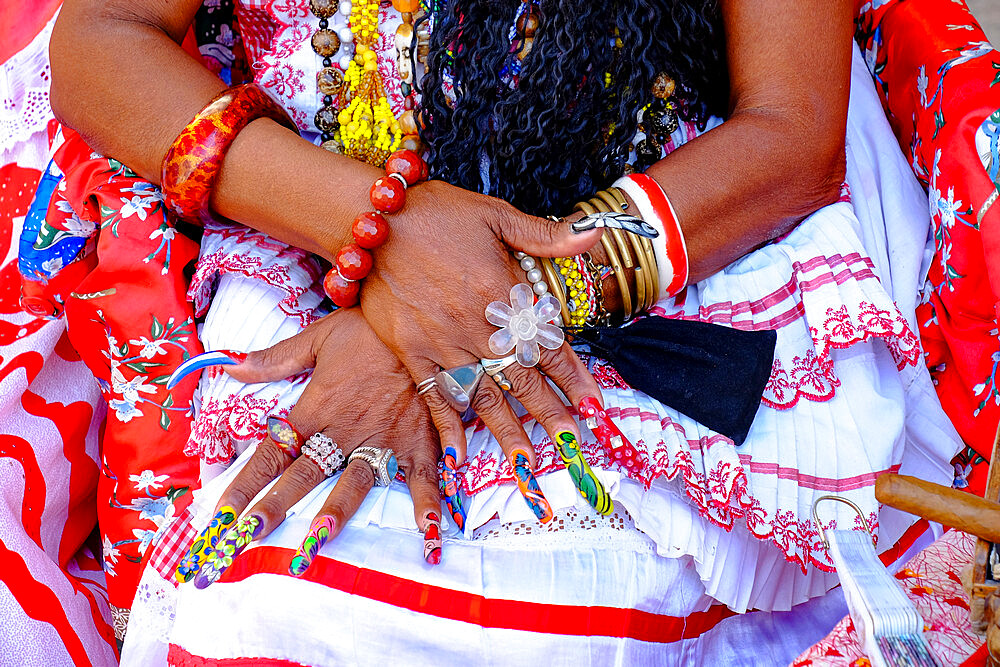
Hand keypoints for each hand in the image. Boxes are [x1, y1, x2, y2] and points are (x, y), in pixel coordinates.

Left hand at [175, 308, 443, 586]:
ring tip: (318, 539)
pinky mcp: (419, 439)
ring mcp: (384, 437)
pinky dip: (427, 502)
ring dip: (337, 510)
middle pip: (304, 473)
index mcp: (318, 407)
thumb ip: (276, 358)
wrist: (423, 325)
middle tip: (248, 536)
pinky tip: (427, 531)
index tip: (222, 515)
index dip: (245, 483)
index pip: (274, 451)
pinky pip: (423, 476)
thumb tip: (229, 365)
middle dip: (274, 506)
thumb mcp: (320, 336)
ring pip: (355, 480)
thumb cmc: (370, 329)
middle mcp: (345, 429)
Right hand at [360, 179, 612, 515]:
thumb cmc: (437, 213)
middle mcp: (477, 326)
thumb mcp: (496, 214)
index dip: (574, 376)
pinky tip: (459, 457)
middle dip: (550, 416)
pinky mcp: (410, 350)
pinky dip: (447, 426)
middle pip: (522, 379)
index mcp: (503, 293)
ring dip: (507, 433)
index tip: (594, 405)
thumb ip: (545, 234)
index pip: (548, 344)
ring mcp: (442, 342)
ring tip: (527, 467)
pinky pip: (434, 395)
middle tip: (572, 448)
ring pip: (483, 396)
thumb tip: (593, 233)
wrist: (372, 219)